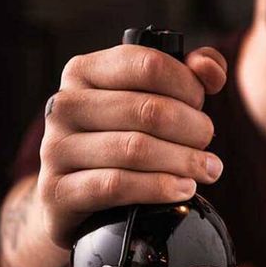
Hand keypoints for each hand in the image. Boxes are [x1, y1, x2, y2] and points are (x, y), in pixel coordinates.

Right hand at [37, 44, 227, 248]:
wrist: (71, 201)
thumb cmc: (116, 144)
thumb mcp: (144, 102)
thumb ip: (185, 76)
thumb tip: (210, 69)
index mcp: (83, 72)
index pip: (147, 65)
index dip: (187, 85)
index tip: (201, 105)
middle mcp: (63, 106)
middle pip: (146, 110)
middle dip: (192, 129)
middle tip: (208, 144)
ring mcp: (56, 150)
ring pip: (135, 149)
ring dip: (183, 161)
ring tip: (207, 170)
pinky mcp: (59, 191)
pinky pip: (117, 186)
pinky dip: (158, 188)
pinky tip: (183, 190)